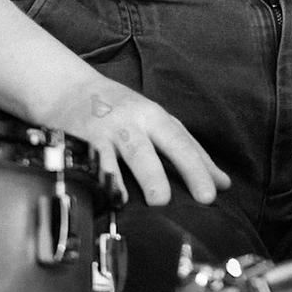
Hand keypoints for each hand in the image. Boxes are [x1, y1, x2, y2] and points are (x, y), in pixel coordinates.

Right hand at [52, 73, 231, 207]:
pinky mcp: (82, 141)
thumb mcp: (156, 123)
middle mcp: (135, 122)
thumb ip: (188, 151)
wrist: (68, 90)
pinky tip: (113, 198)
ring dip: (147, 175)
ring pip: (132, 152)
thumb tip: (223, 184)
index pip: (184, 143)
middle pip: (164, 144)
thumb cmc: (120, 110)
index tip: (218, 192)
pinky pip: (96, 162)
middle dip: (186, 168)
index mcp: (156, 117)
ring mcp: (108, 131)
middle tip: (203, 197)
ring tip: (160, 201)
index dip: (201, 167)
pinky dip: (105, 179)